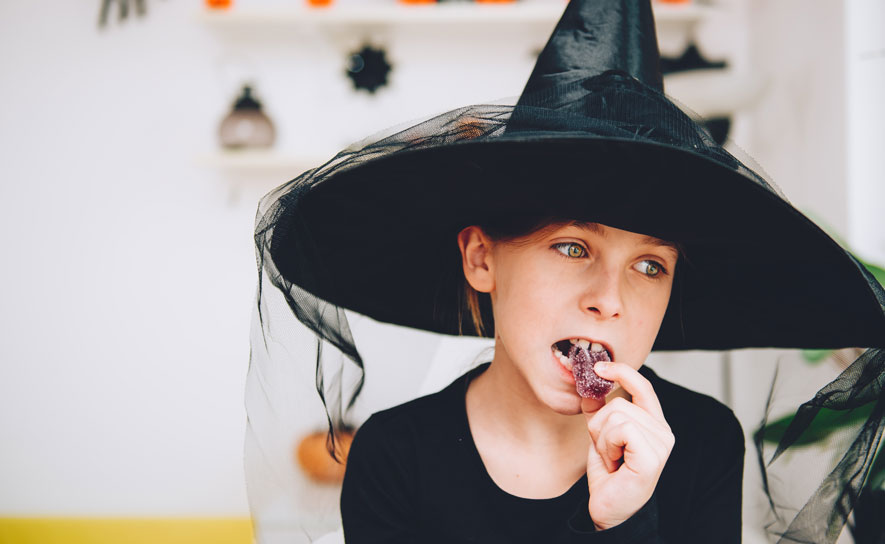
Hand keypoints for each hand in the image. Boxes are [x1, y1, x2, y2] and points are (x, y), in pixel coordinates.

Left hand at [581, 361, 673, 530]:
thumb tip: (590, 389)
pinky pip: (621, 429)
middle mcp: (663, 431)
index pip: (643, 386)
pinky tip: (614, 464)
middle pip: (619, 402)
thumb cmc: (610, 476)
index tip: (599, 368)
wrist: (610, 510)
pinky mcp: (653, 456)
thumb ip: (599, 412)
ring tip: (611, 459)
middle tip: (606, 451)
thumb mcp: (601, 437)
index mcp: (654, 423)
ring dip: (602, 439)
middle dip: (599, 426)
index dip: (622, 372)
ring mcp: (661, 444)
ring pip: (616, 414)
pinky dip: (608, 446)